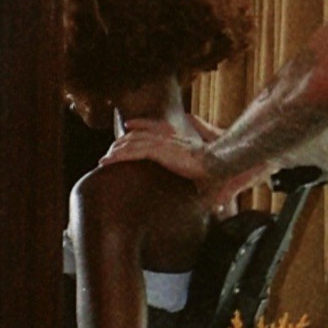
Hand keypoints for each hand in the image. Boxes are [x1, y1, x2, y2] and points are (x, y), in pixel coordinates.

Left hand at [101, 112, 221, 177]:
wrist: (223, 166)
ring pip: (133, 143)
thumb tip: (217, 202)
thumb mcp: (210, 173)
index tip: (128, 126)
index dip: (140, 125)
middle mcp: (168, 138)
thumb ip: (208, 182)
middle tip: (109, 151)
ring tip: (104, 159)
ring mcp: (164, 143)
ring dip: (116, 151)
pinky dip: (119, 156)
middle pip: (138, 135)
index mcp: (178, 140)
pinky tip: (107, 161)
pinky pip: (134, 152)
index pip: (154, 127)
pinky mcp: (161, 151)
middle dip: (122, 142)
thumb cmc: (219, 171)